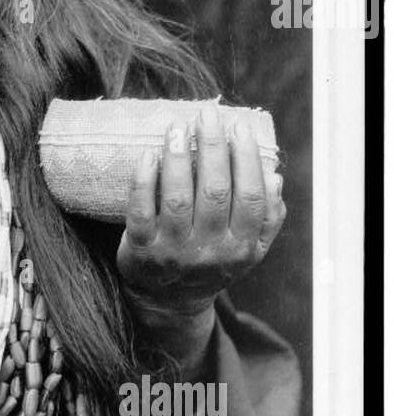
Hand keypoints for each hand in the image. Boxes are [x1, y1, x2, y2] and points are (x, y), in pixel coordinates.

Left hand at [116, 103, 285, 335]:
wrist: (169, 302)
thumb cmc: (213, 260)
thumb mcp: (249, 249)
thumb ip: (268, 217)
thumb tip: (274, 175)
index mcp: (242, 247)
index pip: (251, 198)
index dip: (246, 160)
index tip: (238, 127)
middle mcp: (210, 251)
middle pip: (215, 192)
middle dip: (212, 147)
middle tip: (206, 114)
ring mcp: (174, 251)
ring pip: (178, 198)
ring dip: (178, 158)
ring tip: (177, 128)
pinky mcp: (141, 250)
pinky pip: (140, 212)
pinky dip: (143, 181)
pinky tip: (148, 155)